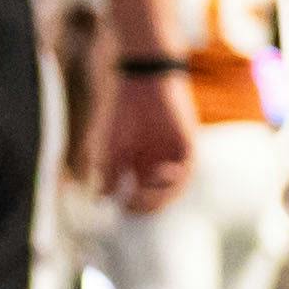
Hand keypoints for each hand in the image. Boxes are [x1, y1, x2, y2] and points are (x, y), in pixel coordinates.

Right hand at [93, 67, 197, 211]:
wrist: (141, 82)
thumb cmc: (122, 111)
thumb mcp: (109, 145)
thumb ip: (107, 172)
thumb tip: (101, 199)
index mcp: (140, 166)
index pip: (140, 196)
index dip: (132, 205)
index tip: (121, 207)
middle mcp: (158, 164)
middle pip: (158, 197)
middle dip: (145, 205)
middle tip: (132, 205)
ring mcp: (173, 157)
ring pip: (173, 188)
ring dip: (160, 196)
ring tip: (143, 194)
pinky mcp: (187, 145)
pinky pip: (187, 170)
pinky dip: (175, 178)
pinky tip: (160, 174)